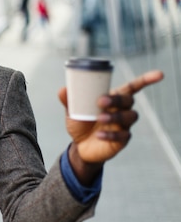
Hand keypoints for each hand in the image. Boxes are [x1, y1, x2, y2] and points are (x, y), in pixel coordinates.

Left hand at [58, 69, 163, 183]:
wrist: (80, 147)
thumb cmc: (80, 124)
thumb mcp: (72, 111)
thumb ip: (68, 101)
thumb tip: (62, 89)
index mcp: (112, 99)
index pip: (132, 87)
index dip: (146, 80)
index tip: (159, 75)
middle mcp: (122, 110)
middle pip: (128, 101)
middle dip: (117, 99)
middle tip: (100, 102)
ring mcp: (124, 125)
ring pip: (129, 117)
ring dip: (115, 116)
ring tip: (99, 119)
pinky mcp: (122, 140)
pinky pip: (123, 135)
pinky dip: (111, 135)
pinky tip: (100, 135)